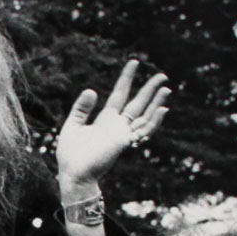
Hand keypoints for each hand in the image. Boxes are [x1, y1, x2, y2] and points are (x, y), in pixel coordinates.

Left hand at [56, 59, 169, 194]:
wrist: (72, 174)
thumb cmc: (70, 154)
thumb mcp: (73, 125)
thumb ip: (82, 108)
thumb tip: (92, 90)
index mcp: (105, 119)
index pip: (120, 94)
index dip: (127, 78)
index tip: (134, 62)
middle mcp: (117, 125)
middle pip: (138, 103)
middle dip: (150, 89)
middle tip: (163, 75)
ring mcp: (123, 134)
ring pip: (145, 116)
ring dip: (156, 103)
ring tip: (165, 88)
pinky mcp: (124, 143)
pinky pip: (143, 131)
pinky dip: (154, 120)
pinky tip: (162, 109)